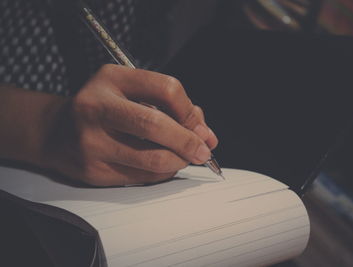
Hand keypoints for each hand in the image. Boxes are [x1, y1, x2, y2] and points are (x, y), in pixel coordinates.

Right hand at [41, 64, 217, 185]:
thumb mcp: (132, 91)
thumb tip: (205, 133)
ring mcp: (92, 142)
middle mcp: (97, 107)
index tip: (199, 127)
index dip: (190, 111)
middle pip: (156, 126)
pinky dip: (162, 174)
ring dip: (179, 161)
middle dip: (188, 142)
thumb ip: (170, 106)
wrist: (57, 131)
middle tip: (203, 151)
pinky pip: (143, 178)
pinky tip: (162, 165)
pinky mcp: (93, 170)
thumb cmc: (103, 108)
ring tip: (184, 158)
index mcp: (112, 79)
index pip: (166, 89)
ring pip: (153, 159)